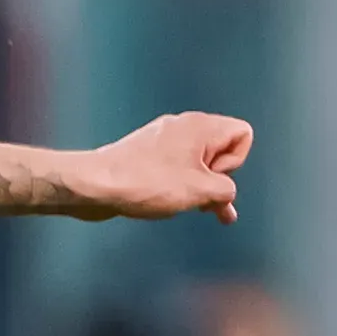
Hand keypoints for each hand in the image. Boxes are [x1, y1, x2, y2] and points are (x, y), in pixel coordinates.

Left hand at [76, 113, 251, 223]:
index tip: (212, 176)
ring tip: (195, 210)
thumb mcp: (200, 191)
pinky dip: (180, 185)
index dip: (235, 161)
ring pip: (197, 162)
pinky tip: (174, 204)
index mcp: (200, 126)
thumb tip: (225, 194)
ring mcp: (163, 140)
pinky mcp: (146, 155)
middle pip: (221, 149)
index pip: (243, 133)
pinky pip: (175, 167)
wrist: (94, 185)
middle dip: (217, 177)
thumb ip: (225, 190)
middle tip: (199, 196)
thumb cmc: (147, 183)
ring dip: (200, 186)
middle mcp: (183, 126)